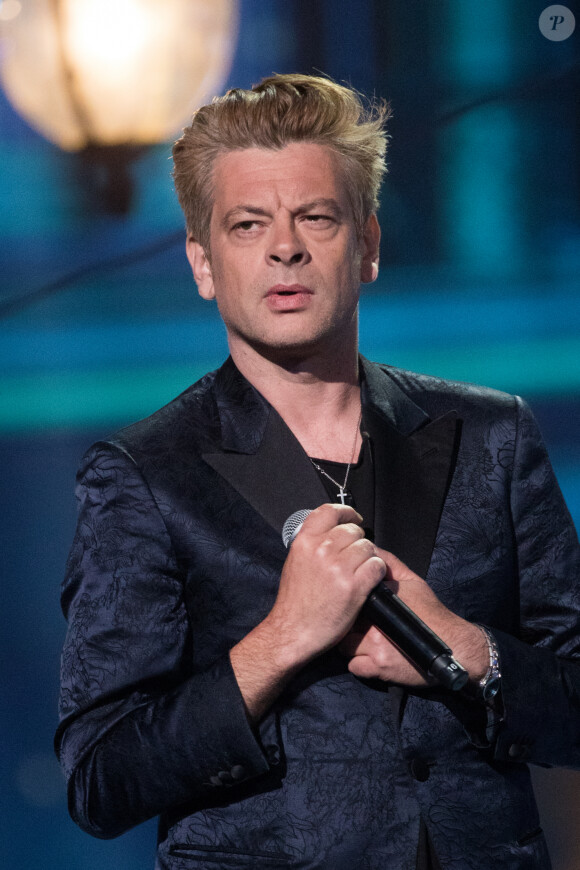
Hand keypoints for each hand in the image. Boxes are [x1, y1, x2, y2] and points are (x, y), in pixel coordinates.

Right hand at [264, 503, 386, 666]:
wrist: (292, 631)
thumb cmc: (294, 602)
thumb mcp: (295, 562)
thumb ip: (312, 544)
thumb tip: (332, 533)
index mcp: (304, 542)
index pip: (329, 511)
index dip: (346, 512)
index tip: (353, 518)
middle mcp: (321, 550)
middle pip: (353, 531)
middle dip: (357, 543)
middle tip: (353, 559)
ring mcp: (338, 567)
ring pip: (368, 548)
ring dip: (367, 559)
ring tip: (358, 574)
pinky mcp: (354, 586)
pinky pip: (377, 566)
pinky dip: (376, 574)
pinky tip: (367, 582)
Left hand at [339, 549, 488, 685]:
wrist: (453, 646)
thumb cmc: (431, 613)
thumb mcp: (412, 581)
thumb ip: (390, 564)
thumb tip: (369, 549)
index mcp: (379, 602)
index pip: (347, 598)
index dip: (346, 601)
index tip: (351, 605)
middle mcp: (374, 626)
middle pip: (343, 623)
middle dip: (346, 623)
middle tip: (358, 625)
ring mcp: (375, 649)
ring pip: (343, 647)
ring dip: (350, 645)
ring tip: (363, 642)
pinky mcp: (378, 669)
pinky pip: (354, 667)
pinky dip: (359, 665)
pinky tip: (369, 659)